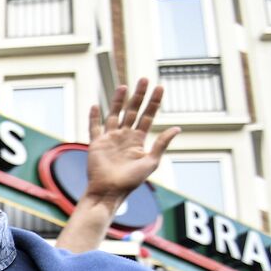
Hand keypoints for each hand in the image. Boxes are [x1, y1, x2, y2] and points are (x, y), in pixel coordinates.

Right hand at [84, 79, 179, 203]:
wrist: (109, 191)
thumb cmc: (131, 181)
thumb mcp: (151, 162)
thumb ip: (161, 144)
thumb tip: (177, 128)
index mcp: (138, 140)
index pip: (148, 116)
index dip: (154, 102)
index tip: (159, 87)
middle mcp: (124, 136)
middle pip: (132, 111)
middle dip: (139, 95)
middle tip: (144, 79)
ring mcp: (110, 139)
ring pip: (114, 114)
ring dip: (118, 100)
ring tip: (124, 86)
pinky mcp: (96, 143)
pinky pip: (94, 127)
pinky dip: (94, 117)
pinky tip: (96, 105)